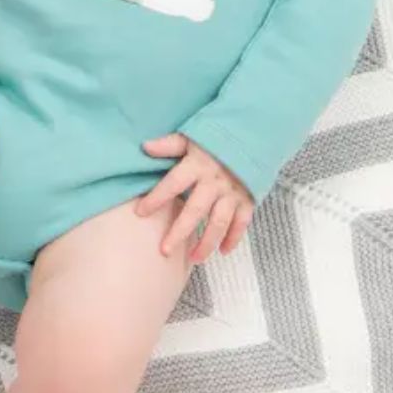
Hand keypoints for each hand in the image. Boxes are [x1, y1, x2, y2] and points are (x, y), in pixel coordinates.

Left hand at [136, 133, 254, 263]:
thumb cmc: (216, 138)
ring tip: (193, 259)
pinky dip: (234, 238)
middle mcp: (214, 182)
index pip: (173, 184)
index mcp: (197, 165)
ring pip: (219, 222)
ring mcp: (232, 192)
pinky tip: (224, 251)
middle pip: (195, 210)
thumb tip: (145, 147)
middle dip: (180, 232)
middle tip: (165, 251)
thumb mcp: (191, 136)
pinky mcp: (248, 198)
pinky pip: (242, 222)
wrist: (252, 134)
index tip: (140, 212)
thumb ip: (170, 144)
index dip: (156, 198)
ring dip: (207, 242)